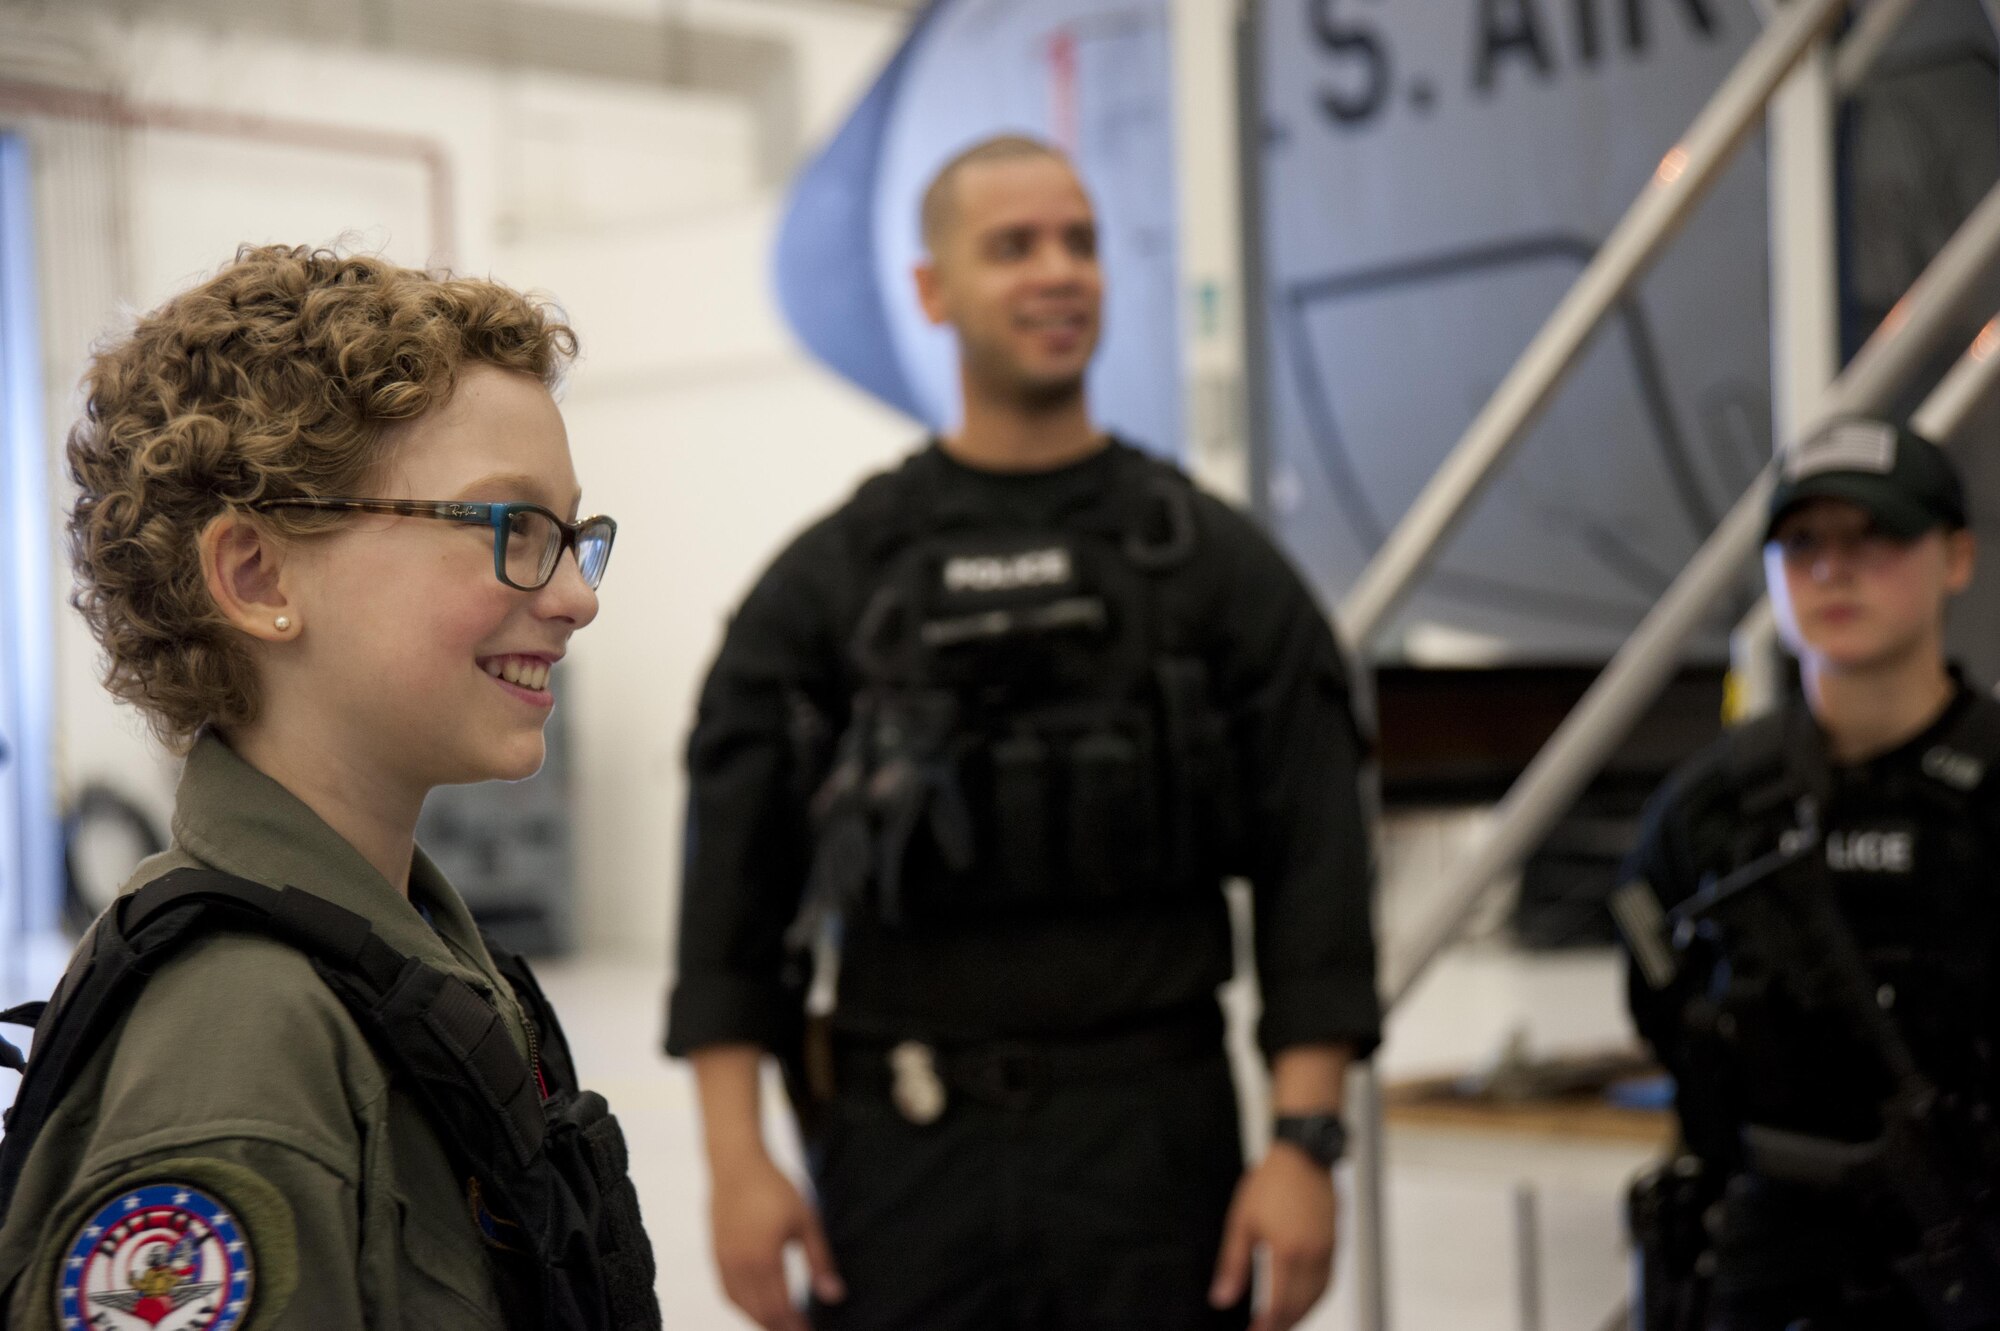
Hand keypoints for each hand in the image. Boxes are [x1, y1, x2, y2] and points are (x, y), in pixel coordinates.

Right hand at [709, 1151, 844, 1330]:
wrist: (737, 1165)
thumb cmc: (775, 1189)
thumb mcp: (807, 1222)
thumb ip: (820, 1262)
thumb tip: (835, 1295)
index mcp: (765, 1258)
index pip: (782, 1308)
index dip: (796, 1326)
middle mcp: (740, 1266)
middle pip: (761, 1313)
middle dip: (781, 1328)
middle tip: (800, 1330)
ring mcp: (724, 1262)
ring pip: (742, 1306)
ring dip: (761, 1320)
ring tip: (782, 1325)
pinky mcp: (716, 1256)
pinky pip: (728, 1293)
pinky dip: (743, 1307)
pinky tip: (757, 1308)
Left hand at [1209, 1144, 1336, 1330]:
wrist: (1303, 1155)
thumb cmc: (1271, 1183)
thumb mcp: (1242, 1223)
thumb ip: (1232, 1265)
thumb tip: (1222, 1297)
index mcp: (1287, 1254)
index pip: (1278, 1307)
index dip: (1266, 1327)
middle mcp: (1313, 1257)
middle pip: (1300, 1307)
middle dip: (1283, 1325)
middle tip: (1265, 1330)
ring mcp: (1328, 1251)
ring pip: (1318, 1298)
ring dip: (1300, 1314)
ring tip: (1281, 1321)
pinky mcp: (1336, 1243)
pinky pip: (1328, 1281)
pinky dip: (1315, 1297)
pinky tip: (1301, 1298)